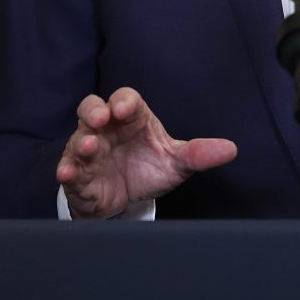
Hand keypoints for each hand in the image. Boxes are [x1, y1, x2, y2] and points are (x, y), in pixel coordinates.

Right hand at [55, 87, 237, 218]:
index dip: (124, 101)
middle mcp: (107, 130)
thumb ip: (199, 154)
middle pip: (93, 108)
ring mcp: (90, 151)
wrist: (128, 200)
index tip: (126, 108)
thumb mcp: (176, 162)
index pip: (126, 99)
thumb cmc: (149, 168)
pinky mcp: (78, 176)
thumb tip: (231, 149)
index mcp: (132, 118)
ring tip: (89, 147)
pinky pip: (68, 168)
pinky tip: (68, 174)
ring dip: (82, 142)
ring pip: (79, 138)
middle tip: (101, 118)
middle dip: (94, 111)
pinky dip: (67, 170)